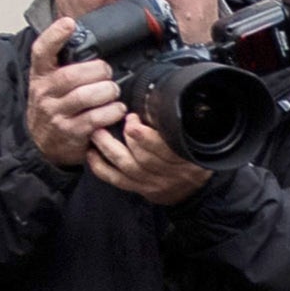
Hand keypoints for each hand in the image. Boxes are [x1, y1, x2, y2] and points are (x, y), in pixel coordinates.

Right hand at [22, 32, 127, 172]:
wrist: (42, 142)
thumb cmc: (53, 105)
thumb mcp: (50, 81)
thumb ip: (64, 62)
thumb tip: (84, 34)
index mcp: (40, 74)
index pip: (41, 51)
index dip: (54, 35)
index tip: (69, 23)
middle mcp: (44, 93)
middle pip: (72, 75)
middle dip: (97, 71)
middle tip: (107, 72)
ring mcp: (55, 114)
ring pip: (84, 96)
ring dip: (106, 91)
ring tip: (113, 91)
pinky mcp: (69, 132)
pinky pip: (94, 119)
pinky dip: (111, 112)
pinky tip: (116, 109)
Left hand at [90, 115, 210, 205]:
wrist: (193, 189)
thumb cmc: (194, 156)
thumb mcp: (197, 138)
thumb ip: (179, 123)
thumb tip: (157, 101)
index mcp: (185, 157)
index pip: (164, 148)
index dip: (144, 134)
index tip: (132, 117)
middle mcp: (169, 173)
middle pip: (143, 157)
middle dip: (124, 136)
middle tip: (109, 118)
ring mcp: (153, 183)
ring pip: (127, 166)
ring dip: (108, 149)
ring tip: (97, 133)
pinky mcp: (139, 189)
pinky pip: (117, 180)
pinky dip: (102, 168)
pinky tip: (92, 154)